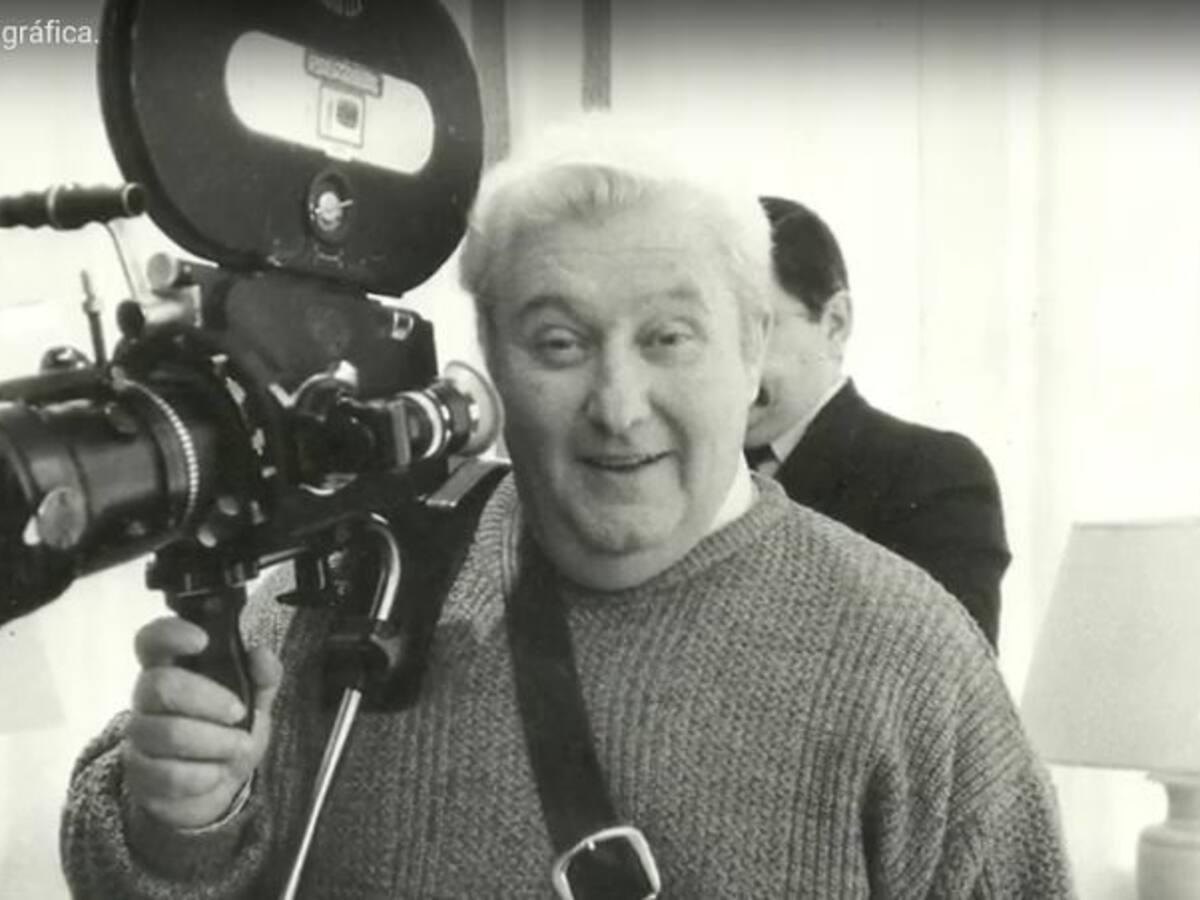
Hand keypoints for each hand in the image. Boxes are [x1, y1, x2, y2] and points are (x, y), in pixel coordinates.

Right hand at [122, 616, 281, 828]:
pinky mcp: (139, 774)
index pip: (153, 640)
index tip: (201, 639)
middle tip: (239, 714)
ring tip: (239, 746)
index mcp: (173, 667)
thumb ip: (263, 675)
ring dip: (215, 742)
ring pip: (167, 732)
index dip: (170, 634)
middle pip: (161, 686)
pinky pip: (167, 774)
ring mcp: (139, 735)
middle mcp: (147, 697)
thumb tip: (261, 655)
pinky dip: (203, 775)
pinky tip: (216, 772)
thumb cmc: (232, 730)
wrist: (220, 786)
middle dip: (209, 700)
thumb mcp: (256, 701)